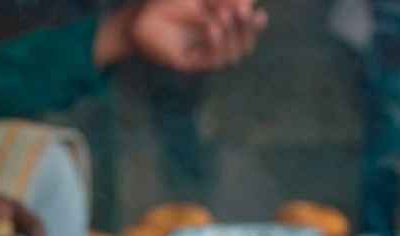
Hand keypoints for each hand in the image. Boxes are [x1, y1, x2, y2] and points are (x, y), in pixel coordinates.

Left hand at [94, 0, 267, 72]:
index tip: (260, 14)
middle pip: (244, 47)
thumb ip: (220, 0)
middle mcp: (214, 48)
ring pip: (232, 56)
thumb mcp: (199, 0)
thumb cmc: (167, 5)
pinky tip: (213, 27)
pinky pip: (212, 61)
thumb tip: (248, 3)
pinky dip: (215, 44)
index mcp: (220, 32)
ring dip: (232, 36)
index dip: (255, 26)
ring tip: (225, 16)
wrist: (138, 17)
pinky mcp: (191, 64)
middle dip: (248, 31)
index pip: (246, 33)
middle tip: (245, 14)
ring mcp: (203, 57)